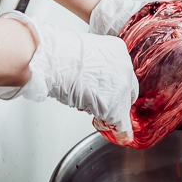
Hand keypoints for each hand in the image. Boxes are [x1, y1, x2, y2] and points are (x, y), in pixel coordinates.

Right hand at [0, 12, 137, 142]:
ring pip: (123, 108)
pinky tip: (110, 130)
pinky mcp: (115, 106)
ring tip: (88, 107)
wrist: (53, 60)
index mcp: (118, 50)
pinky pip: (121, 124)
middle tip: (102, 106)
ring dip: (110, 113)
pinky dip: (118, 132)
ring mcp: (121, 87)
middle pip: (128, 92)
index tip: (111, 94)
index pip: (124, 74)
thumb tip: (95, 82)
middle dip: (117, 102)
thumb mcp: (85, 55)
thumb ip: (96, 68)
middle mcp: (124, 67)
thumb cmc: (59, 55)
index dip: (116, 88)